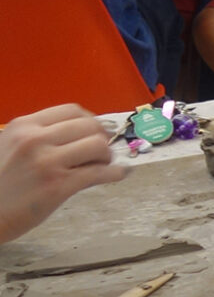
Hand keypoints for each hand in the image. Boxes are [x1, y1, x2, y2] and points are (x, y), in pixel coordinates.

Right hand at [0, 104, 126, 242]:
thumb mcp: (11, 148)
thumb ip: (39, 139)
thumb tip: (79, 137)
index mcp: (24, 126)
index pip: (72, 111)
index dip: (91, 121)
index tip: (96, 132)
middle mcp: (36, 139)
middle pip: (89, 126)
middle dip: (103, 138)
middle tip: (103, 151)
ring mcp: (47, 162)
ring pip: (97, 146)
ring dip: (108, 156)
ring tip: (103, 165)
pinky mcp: (58, 186)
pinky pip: (98, 173)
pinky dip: (115, 173)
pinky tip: (119, 174)